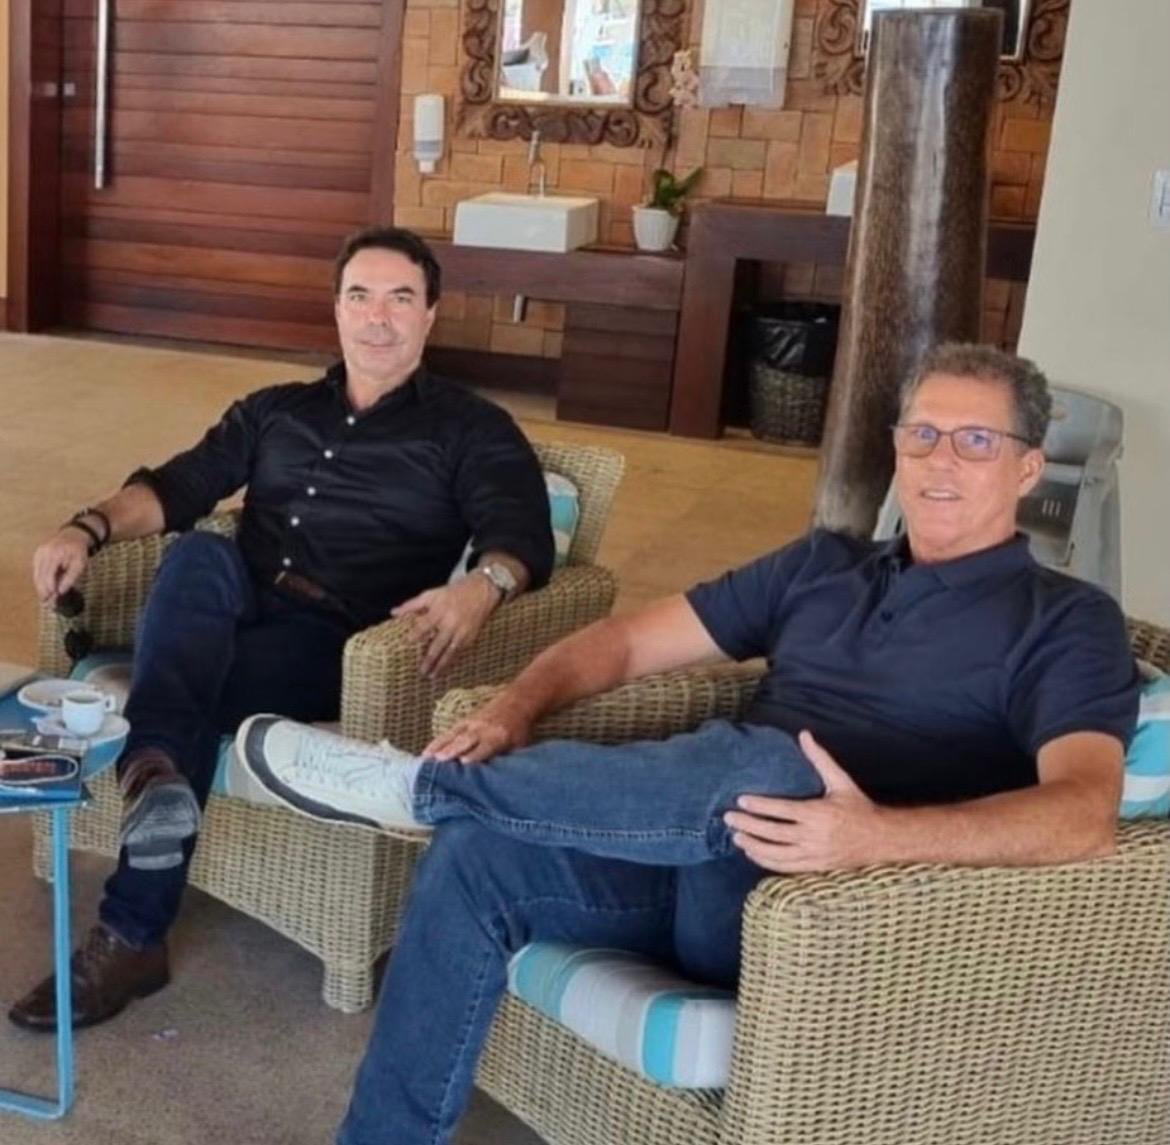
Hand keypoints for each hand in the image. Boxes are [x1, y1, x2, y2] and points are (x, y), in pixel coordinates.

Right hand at [32, 528, 90, 603]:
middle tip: (46, 602)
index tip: (52, 598)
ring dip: (40, 586)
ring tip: (44, 598)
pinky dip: (40, 579)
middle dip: (43, 590)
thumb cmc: (78, 551)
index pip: (49, 574)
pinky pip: (37, 569)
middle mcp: (44, 552)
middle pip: (40, 575)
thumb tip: (61, 591)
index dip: (49, 588)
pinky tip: (44, 587)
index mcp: (56, 554)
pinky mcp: (37, 554)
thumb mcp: (80, 565)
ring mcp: (39, 552)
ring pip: (36, 573)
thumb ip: (70, 578)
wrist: (73, 536)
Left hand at [392, 574, 500, 678]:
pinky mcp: (471, 636)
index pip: (424, 626)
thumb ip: (412, 605)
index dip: (416, 635)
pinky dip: (452, 661)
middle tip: (422, 671)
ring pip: (450, 652)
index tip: (408, 644)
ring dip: (441, 665)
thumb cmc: (453, 593)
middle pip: (438, 644)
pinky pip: (460, 652)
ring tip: (433, 676)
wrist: (481, 590)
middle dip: (430, 659)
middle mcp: (451, 622)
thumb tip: (394, 613)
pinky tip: (446, 668)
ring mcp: (462, 631)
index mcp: (440, 611)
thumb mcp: (431, 594)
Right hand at [422, 692, 532, 763]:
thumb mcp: (519, 746)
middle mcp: (482, 729)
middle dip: (451, 750)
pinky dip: (437, 742)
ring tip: (425, 759)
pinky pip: (448, 733)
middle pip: (465, 740)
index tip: (462, 764)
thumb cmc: (519, 730)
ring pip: (453, 736)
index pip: (484, 748)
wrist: (517, 701)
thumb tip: (497, 780)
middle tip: (438, 761)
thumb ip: (507, 760)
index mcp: (498, 737)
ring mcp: (471, 724)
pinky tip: (426, 753)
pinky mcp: (464, 721)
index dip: (473, 755)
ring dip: (439, 747)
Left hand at [723, 730, 893, 873]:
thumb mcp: (841, 781)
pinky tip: (753, 853)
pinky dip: (767, 862)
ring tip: (736, 837)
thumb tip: (804, 734)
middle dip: (748, 826)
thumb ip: (820, 759)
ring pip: (776, 854)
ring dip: (753, 847)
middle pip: (773, 833)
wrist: (881, 839)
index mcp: (819, 814)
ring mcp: (814, 855)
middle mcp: (814, 836)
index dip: (760, 807)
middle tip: (728, 818)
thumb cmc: (858, 807)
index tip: (741, 800)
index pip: (782, 810)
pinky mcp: (815, 867)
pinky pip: (786, 867)